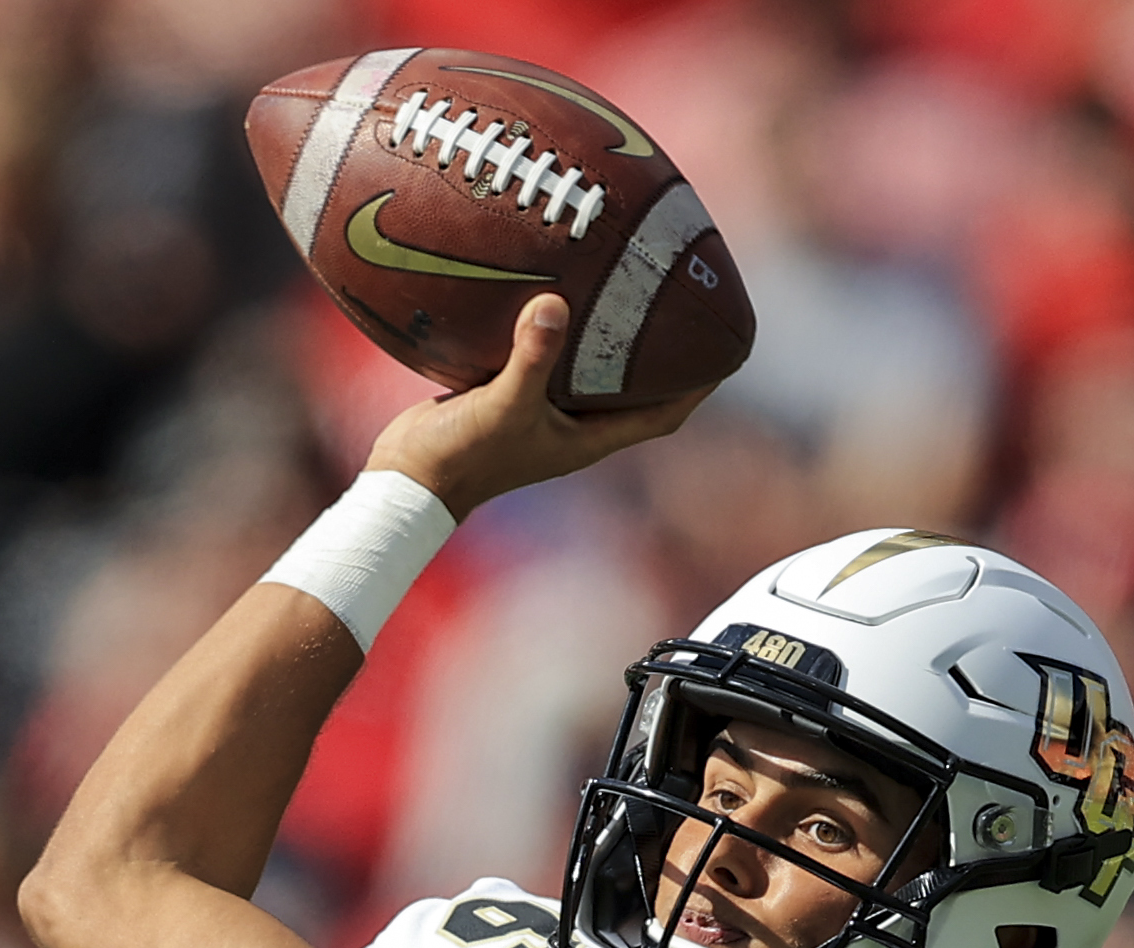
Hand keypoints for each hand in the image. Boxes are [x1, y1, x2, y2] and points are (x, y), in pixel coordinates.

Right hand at [365, 295, 713, 519]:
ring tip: (629, 279)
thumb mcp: (499, 405)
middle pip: (638, 384)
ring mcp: (542, 411)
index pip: (666, 413)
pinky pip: (548, 355)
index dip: (702, 383)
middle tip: (682, 293)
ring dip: (613, 332)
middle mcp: (574, 425)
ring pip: (593, 367)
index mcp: (589, 438)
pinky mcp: (509, 394)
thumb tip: (556, 304)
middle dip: (666, 347)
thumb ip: (531, 358)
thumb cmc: (460, 458)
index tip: (728, 344)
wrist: (405, 482)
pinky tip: (555, 284)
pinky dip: (558, 326)